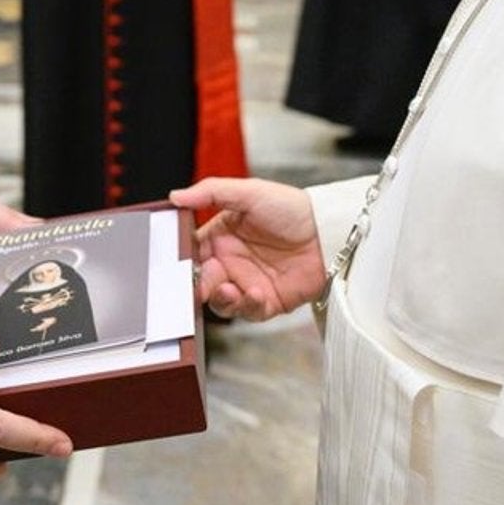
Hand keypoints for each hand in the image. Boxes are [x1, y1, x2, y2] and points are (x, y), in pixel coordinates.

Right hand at [169, 179, 326, 320]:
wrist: (327, 232)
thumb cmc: (290, 208)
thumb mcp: (249, 192)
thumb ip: (210, 192)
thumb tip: (175, 196)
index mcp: (221, 237)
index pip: (192, 253)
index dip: (183, 261)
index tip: (177, 266)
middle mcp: (231, 262)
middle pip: (202, 282)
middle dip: (200, 286)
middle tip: (205, 284)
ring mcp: (248, 283)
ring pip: (221, 302)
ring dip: (221, 300)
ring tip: (230, 291)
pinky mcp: (268, 302)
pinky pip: (249, 312)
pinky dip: (249, 306)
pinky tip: (257, 293)